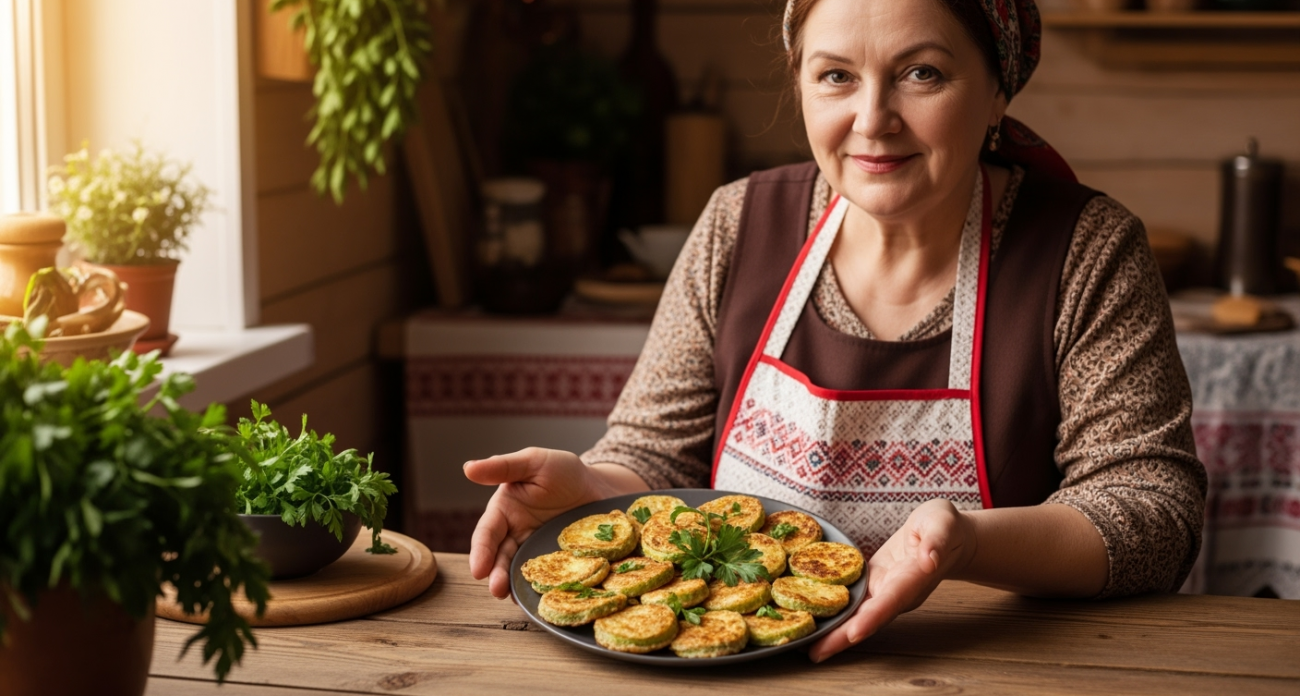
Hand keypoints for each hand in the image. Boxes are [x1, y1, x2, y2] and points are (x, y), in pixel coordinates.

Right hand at [464, 448, 645, 598]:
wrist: (601, 488)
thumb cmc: (564, 471)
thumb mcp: (534, 462)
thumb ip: (503, 467)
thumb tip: (468, 468)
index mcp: (504, 511)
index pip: (487, 533)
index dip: (481, 551)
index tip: (478, 570)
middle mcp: (515, 534)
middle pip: (500, 557)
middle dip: (495, 574)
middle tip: (496, 589)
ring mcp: (535, 550)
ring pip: (519, 571)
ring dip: (513, 585)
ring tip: (512, 597)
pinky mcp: (556, 562)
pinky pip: (546, 577)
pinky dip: (540, 587)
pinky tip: (541, 597)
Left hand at [808, 499, 976, 662]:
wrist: (946, 538)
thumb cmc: (943, 527)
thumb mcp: (942, 523)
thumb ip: (937, 540)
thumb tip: (928, 559)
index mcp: (914, 577)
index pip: (891, 600)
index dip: (872, 618)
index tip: (853, 633)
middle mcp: (897, 593)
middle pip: (869, 619)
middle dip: (844, 637)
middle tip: (816, 653)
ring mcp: (885, 592)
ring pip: (859, 616)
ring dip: (836, 633)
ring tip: (808, 646)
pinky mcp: (874, 586)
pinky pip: (854, 604)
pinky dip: (836, 615)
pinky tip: (816, 623)